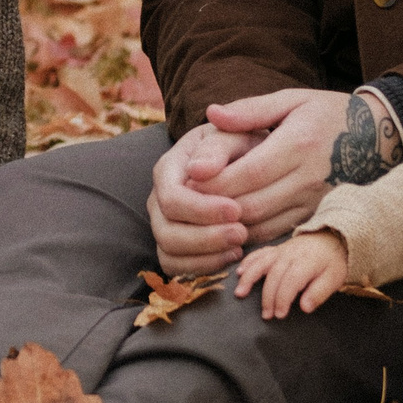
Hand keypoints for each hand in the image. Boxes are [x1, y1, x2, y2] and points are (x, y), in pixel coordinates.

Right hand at [147, 120, 265, 273]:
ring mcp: (164, 224)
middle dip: (206, 238)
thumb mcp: (234, 135)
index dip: (202, 210)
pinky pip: (177, 268)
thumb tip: (200, 170)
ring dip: (206, 256)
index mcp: (168, 169)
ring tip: (240, 246)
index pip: (171, 198)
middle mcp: (158, 200)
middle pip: (166, 232)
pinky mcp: (176, 246)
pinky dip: (203, 268)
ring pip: (169, 254)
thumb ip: (218, 147)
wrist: (244, 158)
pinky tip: (232, 256)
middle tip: (242, 233)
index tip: (237, 210)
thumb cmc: (239, 146)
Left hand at [153, 88, 402, 264]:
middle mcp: (309, 177)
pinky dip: (250, 231)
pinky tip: (231, 221)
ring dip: (228, 223)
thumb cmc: (327, 112)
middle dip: (214, 206)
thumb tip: (211, 115)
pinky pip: (276, 232)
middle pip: (250, 204)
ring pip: (261, 224)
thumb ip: (249, 110)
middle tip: (187, 199)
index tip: (188, 178)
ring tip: (204, 211)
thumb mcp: (291, 100)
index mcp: (299, 144)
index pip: (247, 173)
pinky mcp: (317, 215)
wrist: (378, 136)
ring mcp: (315, 201)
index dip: (213, 181)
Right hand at [234, 230, 351, 319]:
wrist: (331, 237)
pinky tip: (239, 272)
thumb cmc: (332, 262)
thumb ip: (319, 293)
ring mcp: (280, 251)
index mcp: (306, 263)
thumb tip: (305, 308)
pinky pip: (259, 253)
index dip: (283, 299)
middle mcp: (290, 255)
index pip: (291, 282)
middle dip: (268, 297)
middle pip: (274, 276)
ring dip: (249, 278)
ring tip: (240, 293)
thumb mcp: (334, 279)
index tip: (280, 315)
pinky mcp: (275, 249)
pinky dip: (248, 262)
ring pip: (261, 263)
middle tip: (266, 315)